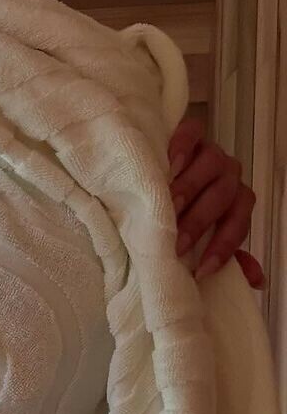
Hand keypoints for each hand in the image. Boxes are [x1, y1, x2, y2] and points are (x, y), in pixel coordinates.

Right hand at [167, 117, 263, 288]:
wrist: (156, 182)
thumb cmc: (181, 216)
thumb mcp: (201, 239)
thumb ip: (227, 256)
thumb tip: (257, 280)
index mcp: (236, 202)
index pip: (239, 223)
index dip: (223, 247)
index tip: (202, 269)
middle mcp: (228, 176)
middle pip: (223, 195)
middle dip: (200, 222)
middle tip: (179, 242)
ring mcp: (210, 152)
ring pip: (211, 164)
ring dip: (191, 187)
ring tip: (168, 206)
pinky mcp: (191, 134)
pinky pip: (192, 133)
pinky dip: (183, 147)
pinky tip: (170, 166)